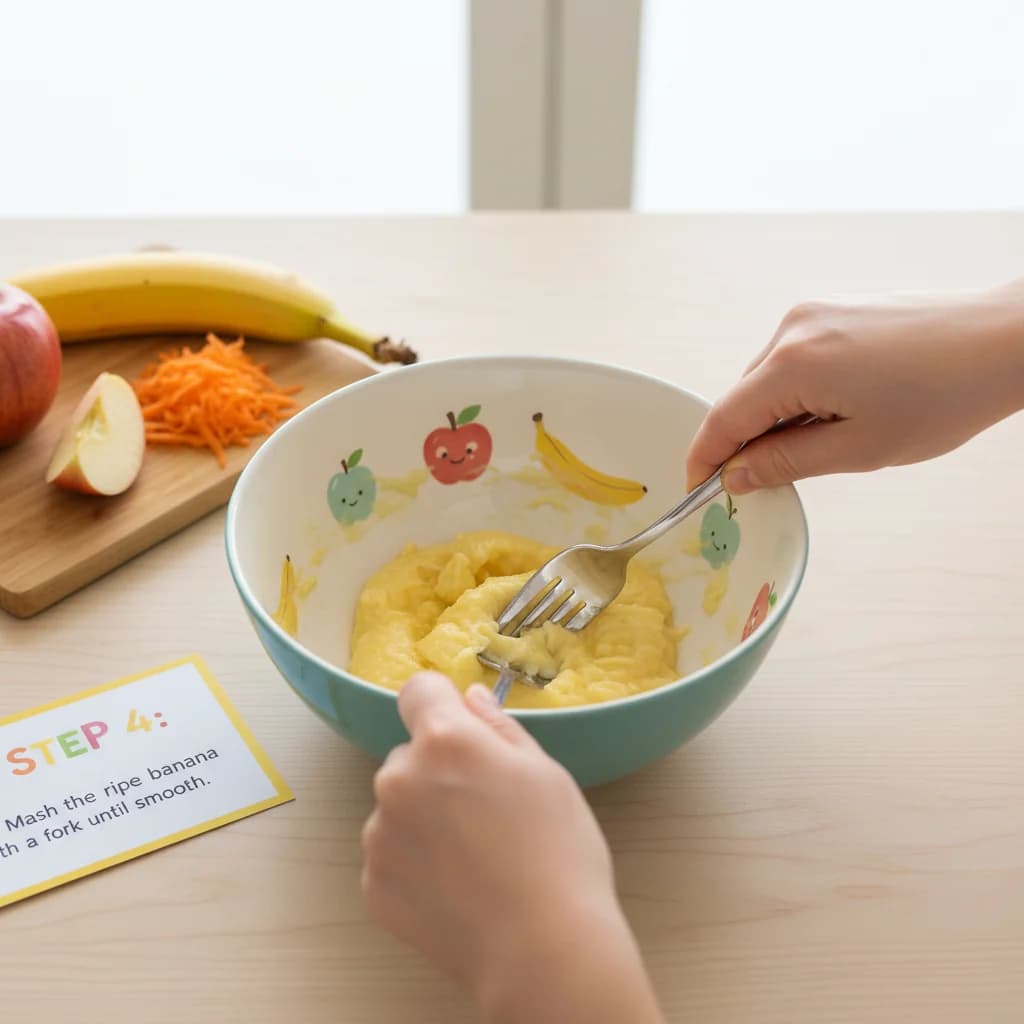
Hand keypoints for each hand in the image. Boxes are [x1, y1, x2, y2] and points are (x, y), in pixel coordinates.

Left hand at [362, 672, 663, 1023]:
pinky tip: (457, 886)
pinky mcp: (374, 883)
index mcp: (444, 741)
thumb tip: (469, 699)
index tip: (463, 729)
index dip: (442, 704)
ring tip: (475, 856)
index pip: (419, 691)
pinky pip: (392, 854)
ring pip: (398, 806)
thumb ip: (498, 727)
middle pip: (410, 755)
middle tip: (485, 809)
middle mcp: (399, 779)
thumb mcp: (545, 774)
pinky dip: (416, 863)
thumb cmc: (557, 853)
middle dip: (439, 770)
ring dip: (424, 818)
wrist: (542, 950)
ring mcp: (380, 834)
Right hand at [686, 281, 1023, 493]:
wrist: (1003, 341)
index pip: (723, 418)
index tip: (696, 488)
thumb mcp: (858, 449)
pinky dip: (795, 392)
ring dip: (774, 416)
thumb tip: (735, 475)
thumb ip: (785, 463)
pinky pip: (792, 359)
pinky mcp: (832, 310)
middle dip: (744, 441)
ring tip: (822, 442)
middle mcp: (792, 330)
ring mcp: (812, 314)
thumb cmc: (942, 396)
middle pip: (742, 397)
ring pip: (766, 379)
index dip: (704, 458)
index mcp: (792, 364)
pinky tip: (833, 411)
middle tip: (765, 481)